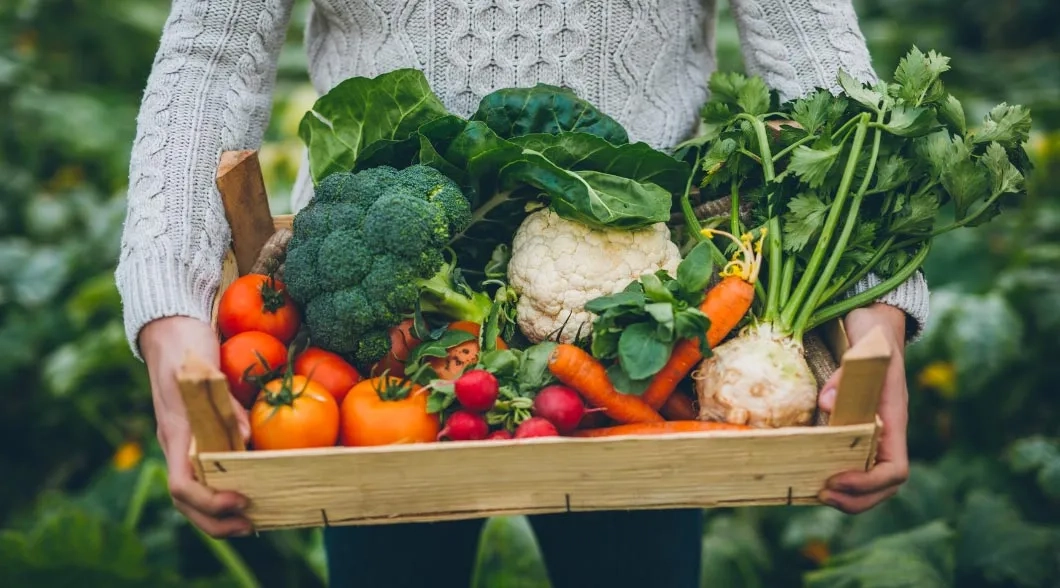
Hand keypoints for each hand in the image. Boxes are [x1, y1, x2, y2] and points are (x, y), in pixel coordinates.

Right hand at [140, 316, 252, 536]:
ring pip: (195, 493)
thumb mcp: (205, 368)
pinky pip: (207, 473)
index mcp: (176, 432)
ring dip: (220, 514)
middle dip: (217, 521)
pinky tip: (252, 490)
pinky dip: (224, 490)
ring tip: (254, 520)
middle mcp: (177, 444)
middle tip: (252, 526)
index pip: (182, 485)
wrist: (171, 328)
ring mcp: (185, 441)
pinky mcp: (198, 435)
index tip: (240, 500)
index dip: (209, 501)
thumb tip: (246, 438)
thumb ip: (223, 402)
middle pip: (187, 502)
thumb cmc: (187, 345)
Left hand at [816, 303, 909, 513]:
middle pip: (884, 486)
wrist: (876, 323)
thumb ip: (849, 373)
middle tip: (821, 494)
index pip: (895, 469)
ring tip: (816, 493)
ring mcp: (872, 431)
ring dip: (847, 495)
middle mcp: (886, 432)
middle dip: (856, 499)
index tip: (837, 480)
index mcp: (894, 420)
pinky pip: (851, 462)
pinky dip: (835, 476)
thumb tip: (827, 404)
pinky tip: (810, 475)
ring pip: (869, 480)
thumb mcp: (866, 347)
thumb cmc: (874, 335)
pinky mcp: (854, 427)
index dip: (869, 483)